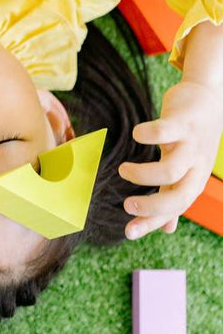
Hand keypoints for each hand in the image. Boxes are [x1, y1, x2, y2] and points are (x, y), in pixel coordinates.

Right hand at [120, 78, 222, 238]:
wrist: (210, 101)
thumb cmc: (192, 140)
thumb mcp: (186, 171)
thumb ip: (174, 197)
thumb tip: (168, 230)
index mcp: (193, 181)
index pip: (175, 210)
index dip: (152, 223)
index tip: (127, 232)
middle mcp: (194, 167)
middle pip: (179, 197)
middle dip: (151, 206)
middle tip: (126, 204)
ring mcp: (189, 145)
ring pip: (170, 169)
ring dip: (142, 174)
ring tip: (122, 170)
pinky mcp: (182, 122)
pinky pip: (164, 131)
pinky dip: (145, 135)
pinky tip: (135, 134)